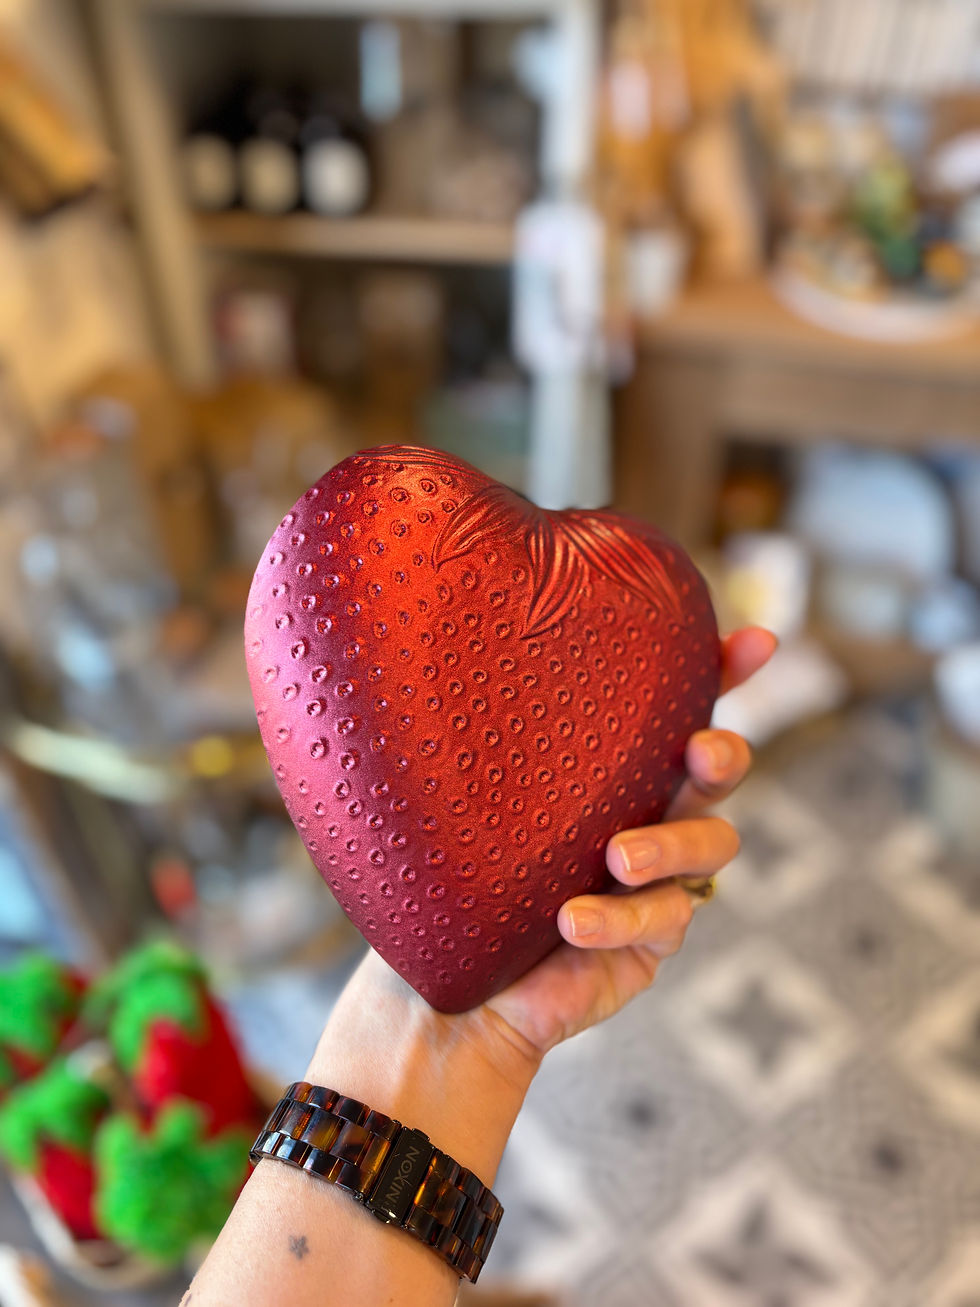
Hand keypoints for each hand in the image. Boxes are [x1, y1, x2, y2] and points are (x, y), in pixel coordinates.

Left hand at [481, 626, 775, 1061]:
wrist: (448, 994)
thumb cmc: (448, 886)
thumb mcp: (457, 808)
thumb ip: (472, 750)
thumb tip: (430, 660)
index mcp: (606, 773)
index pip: (675, 711)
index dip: (726, 674)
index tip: (757, 642)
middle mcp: (644, 815)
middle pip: (718, 773)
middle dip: (723, 754)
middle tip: (701, 750)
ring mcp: (656, 881)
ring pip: (712, 844)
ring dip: (671, 844)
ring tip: (618, 857)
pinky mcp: (653, 942)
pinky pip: (663, 920)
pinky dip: (619, 919)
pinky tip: (572, 923)